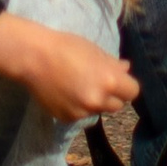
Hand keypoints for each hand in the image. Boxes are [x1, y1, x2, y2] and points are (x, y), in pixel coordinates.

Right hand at [0, 11, 138, 124]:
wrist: (33, 57)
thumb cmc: (66, 46)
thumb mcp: (94, 50)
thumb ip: (112, 63)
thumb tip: (126, 69)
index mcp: (109, 81)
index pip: (133, 92)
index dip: (127, 85)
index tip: (119, 80)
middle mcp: (98, 100)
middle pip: (117, 105)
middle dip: (112, 95)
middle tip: (98, 82)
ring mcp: (82, 112)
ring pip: (98, 110)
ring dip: (94, 101)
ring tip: (78, 85)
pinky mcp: (67, 118)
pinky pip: (80, 114)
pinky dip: (77, 106)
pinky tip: (66, 92)